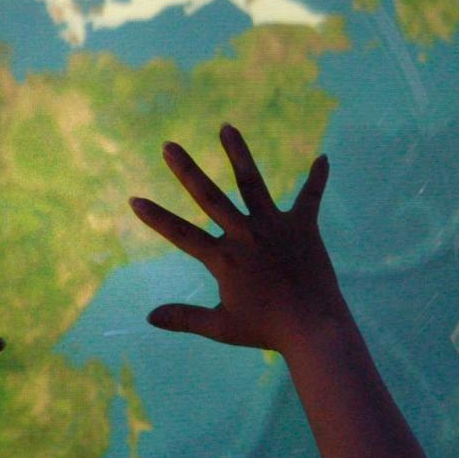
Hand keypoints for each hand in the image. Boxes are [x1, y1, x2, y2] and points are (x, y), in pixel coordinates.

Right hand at [130, 123, 347, 353]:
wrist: (313, 328)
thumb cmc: (266, 330)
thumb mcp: (221, 327)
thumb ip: (185, 318)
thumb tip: (149, 318)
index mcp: (224, 259)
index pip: (181, 233)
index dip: (156, 217)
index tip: (134, 199)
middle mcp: (245, 235)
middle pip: (209, 196)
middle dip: (186, 169)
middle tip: (168, 145)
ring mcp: (274, 227)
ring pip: (251, 182)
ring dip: (238, 153)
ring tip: (227, 127)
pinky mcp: (303, 227)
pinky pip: (310, 197)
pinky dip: (317, 179)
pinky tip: (323, 158)